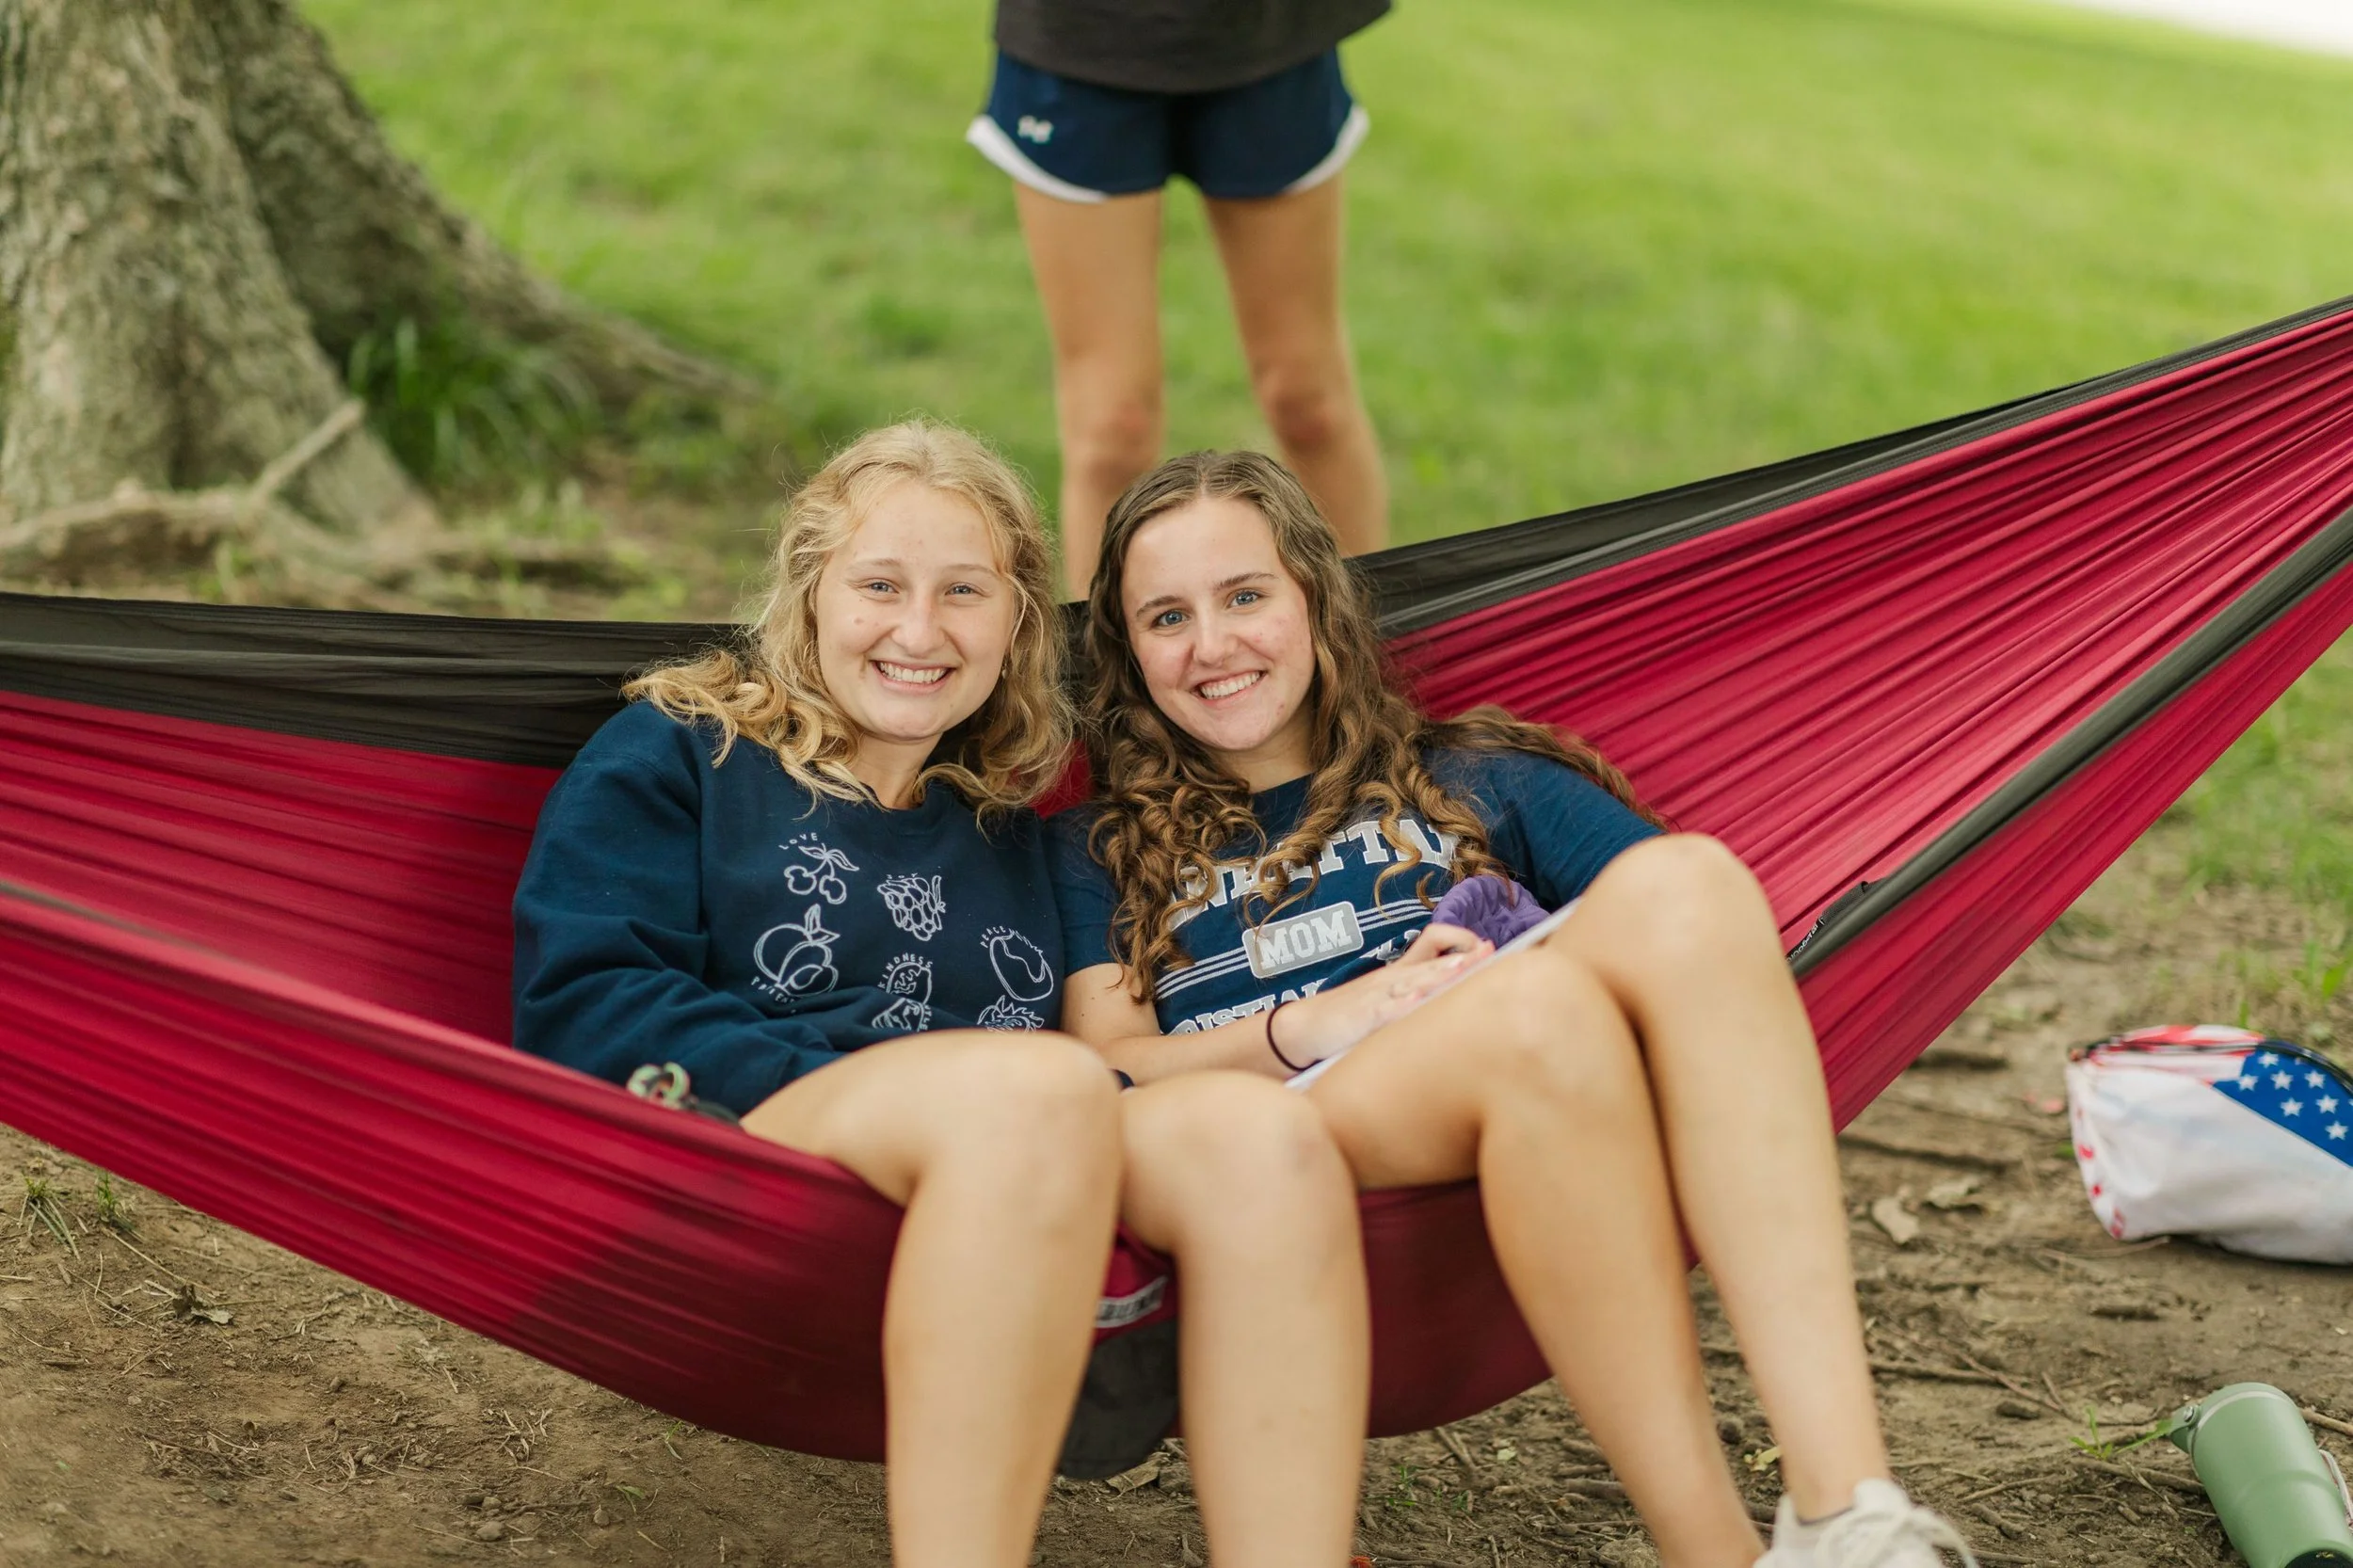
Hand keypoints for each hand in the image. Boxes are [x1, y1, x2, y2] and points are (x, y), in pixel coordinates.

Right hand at [1279, 924, 1491, 1063]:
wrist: (1305, 1027)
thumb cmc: (1349, 1019)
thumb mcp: (1387, 1004)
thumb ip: (1415, 1001)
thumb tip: (1451, 1003)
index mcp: (1400, 974)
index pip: (1433, 944)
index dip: (1460, 942)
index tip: (1485, 949)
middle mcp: (1392, 979)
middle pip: (1432, 962)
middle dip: (1463, 958)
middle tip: (1490, 951)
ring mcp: (1378, 995)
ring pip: (1414, 980)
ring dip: (1440, 973)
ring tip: (1464, 966)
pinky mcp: (1364, 1016)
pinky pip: (1386, 1008)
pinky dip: (1403, 1003)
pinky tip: (1419, 1000)